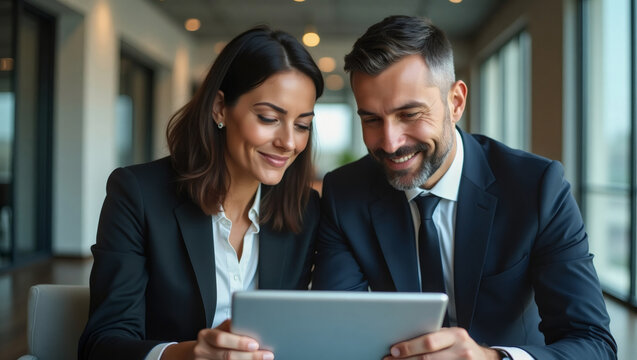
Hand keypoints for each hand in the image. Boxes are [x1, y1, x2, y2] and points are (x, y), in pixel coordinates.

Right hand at [162, 319, 273, 359]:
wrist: (193, 354)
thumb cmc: (212, 339)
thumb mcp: (218, 329)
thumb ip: (231, 327)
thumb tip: (250, 322)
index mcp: (205, 336)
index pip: (221, 339)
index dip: (239, 342)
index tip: (255, 344)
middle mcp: (202, 350)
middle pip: (227, 356)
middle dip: (250, 356)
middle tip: (267, 355)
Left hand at [383, 327, 499, 359]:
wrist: (483, 359)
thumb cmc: (461, 346)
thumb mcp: (451, 337)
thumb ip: (433, 337)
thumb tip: (402, 340)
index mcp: (457, 335)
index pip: (429, 341)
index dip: (409, 347)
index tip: (393, 350)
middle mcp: (462, 350)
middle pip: (427, 359)